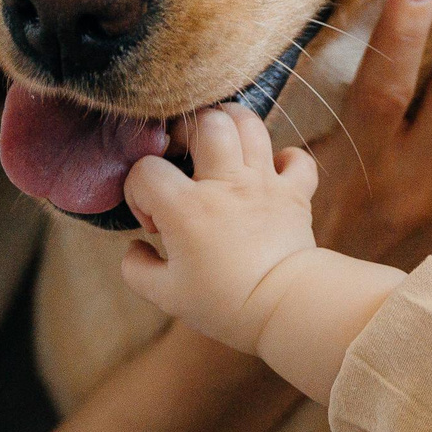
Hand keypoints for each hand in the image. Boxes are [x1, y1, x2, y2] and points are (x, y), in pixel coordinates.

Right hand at [121, 105, 321, 353]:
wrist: (284, 309)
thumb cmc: (222, 304)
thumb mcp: (165, 295)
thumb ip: (136, 268)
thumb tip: (134, 247)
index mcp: (188, 207)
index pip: (146, 170)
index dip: (138, 190)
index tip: (153, 222)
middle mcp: (226, 184)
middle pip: (206, 122)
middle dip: (186, 131)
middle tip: (184, 158)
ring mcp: (264, 183)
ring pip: (250, 124)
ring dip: (231, 128)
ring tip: (220, 149)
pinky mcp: (295, 194)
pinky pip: (296, 158)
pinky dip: (284, 159)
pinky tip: (269, 174)